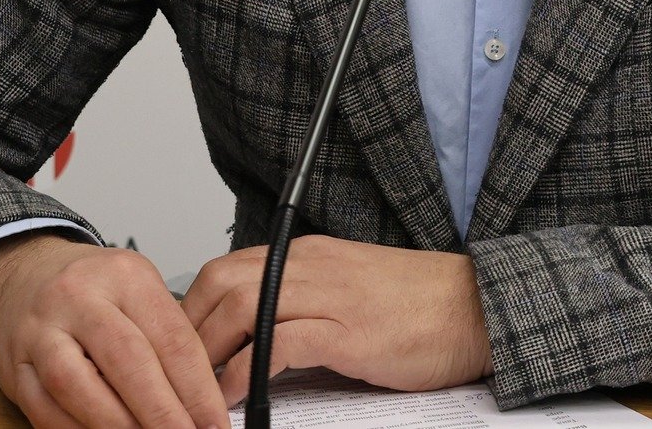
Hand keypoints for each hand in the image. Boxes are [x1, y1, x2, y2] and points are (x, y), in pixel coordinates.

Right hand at [0, 232, 228, 428]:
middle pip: (127, 360)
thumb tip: (202, 400)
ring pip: (77, 385)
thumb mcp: (139, 291)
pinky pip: (44, 410)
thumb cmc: (92, 288)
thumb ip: (168, 339)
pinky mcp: (13, 366)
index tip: (215, 422)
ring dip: (117, 426)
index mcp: (125, 276)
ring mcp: (40, 331)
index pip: (171, 338)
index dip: (198, 389)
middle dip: (162, 412)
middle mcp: (79, 297)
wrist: (26, 274)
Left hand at [181, 235, 492, 404]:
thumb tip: (255, 336)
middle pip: (220, 283)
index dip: (191, 310)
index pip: (226, 269)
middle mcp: (310, 265)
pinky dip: (244, 371)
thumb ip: (303, 301)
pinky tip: (232, 397)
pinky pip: (275, 344)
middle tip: (173, 374)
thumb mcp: (349, 290)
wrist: (477, 307)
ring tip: (194, 392)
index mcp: (308, 254)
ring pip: (240, 306)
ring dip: (206, 354)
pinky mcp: (348, 330)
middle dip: (186, 331)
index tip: (177, 349)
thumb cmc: (418, 306)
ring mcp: (329, 295)